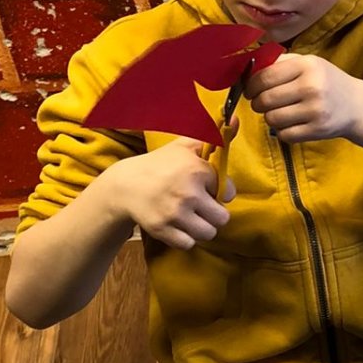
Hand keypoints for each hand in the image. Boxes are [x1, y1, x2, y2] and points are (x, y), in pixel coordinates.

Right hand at [102, 137, 234, 250]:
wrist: (125, 185)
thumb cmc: (161, 165)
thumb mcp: (186, 146)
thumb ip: (214, 136)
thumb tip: (236, 118)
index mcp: (197, 170)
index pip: (229, 193)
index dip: (219, 192)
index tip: (206, 188)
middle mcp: (188, 193)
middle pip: (222, 218)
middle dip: (213, 214)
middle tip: (200, 207)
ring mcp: (175, 213)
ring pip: (208, 233)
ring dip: (201, 228)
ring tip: (190, 217)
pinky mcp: (163, 230)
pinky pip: (188, 244)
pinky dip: (185, 238)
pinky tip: (177, 225)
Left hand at [246, 53, 362, 143]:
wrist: (356, 104)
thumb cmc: (325, 82)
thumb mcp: (308, 63)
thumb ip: (279, 63)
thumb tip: (246, 70)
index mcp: (307, 65)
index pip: (264, 77)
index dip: (251, 86)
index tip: (250, 90)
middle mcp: (312, 86)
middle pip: (265, 99)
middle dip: (257, 103)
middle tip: (263, 102)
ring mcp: (315, 110)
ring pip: (271, 118)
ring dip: (270, 117)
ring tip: (280, 112)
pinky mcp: (317, 130)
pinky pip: (284, 134)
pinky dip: (282, 131)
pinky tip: (292, 123)